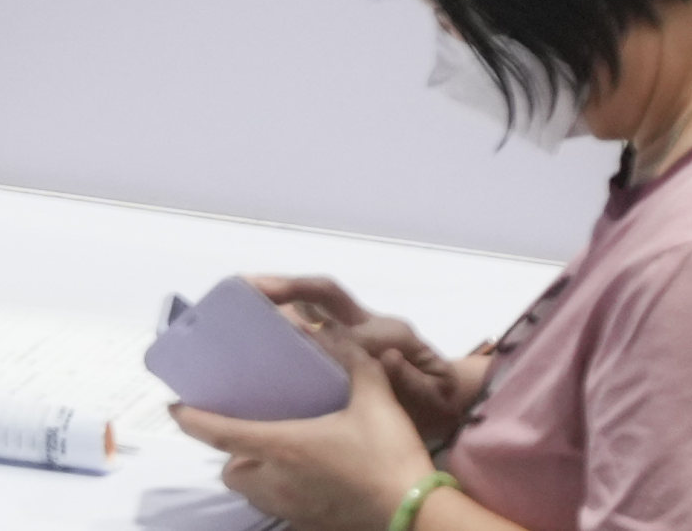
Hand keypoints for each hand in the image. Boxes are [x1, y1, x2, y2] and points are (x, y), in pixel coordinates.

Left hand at [170, 318, 440, 530]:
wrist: (409, 510)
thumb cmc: (387, 453)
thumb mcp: (376, 399)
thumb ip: (353, 362)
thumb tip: (330, 330)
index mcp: (282, 445)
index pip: (221, 433)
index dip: (192, 420)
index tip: (174, 406)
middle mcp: (272, 479)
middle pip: (231, 468)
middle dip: (234, 452)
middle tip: (257, 430)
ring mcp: (284, 506)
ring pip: (250, 489)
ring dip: (254, 471)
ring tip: (282, 453)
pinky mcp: (300, 522)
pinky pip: (273, 504)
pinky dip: (278, 489)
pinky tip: (309, 477)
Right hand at [253, 279, 482, 442]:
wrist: (452, 400)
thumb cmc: (439, 403)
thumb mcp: (431, 399)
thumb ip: (410, 379)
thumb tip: (386, 356)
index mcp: (387, 335)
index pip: (342, 317)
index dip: (309, 313)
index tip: (272, 314)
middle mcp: (370, 325)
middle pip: (325, 295)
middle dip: (288, 287)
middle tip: (245, 286)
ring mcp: (360, 330)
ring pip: (317, 303)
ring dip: (282, 297)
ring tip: (239, 300)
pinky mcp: (351, 343)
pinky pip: (317, 322)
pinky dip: (289, 318)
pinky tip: (258, 332)